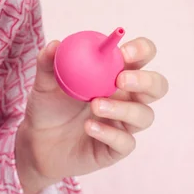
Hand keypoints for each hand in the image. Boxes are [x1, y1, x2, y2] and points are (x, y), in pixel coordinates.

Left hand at [15, 37, 168, 193]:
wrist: (37, 141)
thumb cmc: (48, 105)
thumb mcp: (44, 82)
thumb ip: (48, 62)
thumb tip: (54, 44)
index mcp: (116, 73)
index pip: (142, 56)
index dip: (141, 50)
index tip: (124, 52)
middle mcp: (127, 98)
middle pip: (157, 86)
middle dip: (146, 81)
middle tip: (121, 80)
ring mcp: (124, 124)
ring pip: (145, 116)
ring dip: (123, 109)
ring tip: (95, 105)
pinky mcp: (116, 148)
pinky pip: (125, 142)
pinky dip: (109, 133)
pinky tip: (88, 127)